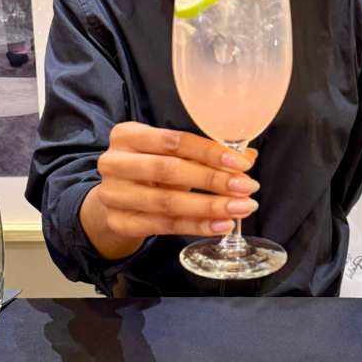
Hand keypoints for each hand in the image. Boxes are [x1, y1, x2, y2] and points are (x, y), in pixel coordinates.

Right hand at [83, 123, 259, 257]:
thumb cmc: (148, 170)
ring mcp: (114, 194)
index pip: (175, 141)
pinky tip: (221, 225)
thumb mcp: (171, 155)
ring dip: (210, 206)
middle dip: (214, 180)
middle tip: (246, 187)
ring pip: (168, 202)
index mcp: (128, 135)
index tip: (241, 163)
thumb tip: (248, 157)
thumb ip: (205, 153)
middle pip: (170, 170)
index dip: (210, 152)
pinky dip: (197, 226)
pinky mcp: (119, 222)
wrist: (116, 199)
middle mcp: (115, 162)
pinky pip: (165, 226)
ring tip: (241, 208)